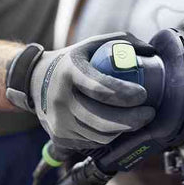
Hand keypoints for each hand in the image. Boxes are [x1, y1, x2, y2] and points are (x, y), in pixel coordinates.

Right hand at [26, 32, 156, 150]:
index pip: (101, 88)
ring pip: (100, 135)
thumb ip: (121, 42)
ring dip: (123, 130)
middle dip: (133, 120)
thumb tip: (150, 51)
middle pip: (103, 119)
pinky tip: (117, 127)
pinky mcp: (59, 136)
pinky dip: (108, 137)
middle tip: (149, 113)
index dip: (126, 95)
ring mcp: (59, 120)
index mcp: (70, 72)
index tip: (143, 95)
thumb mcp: (90, 45)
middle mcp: (61, 98)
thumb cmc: (71, 62)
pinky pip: (92, 142)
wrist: (33, 81)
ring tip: (136, 120)